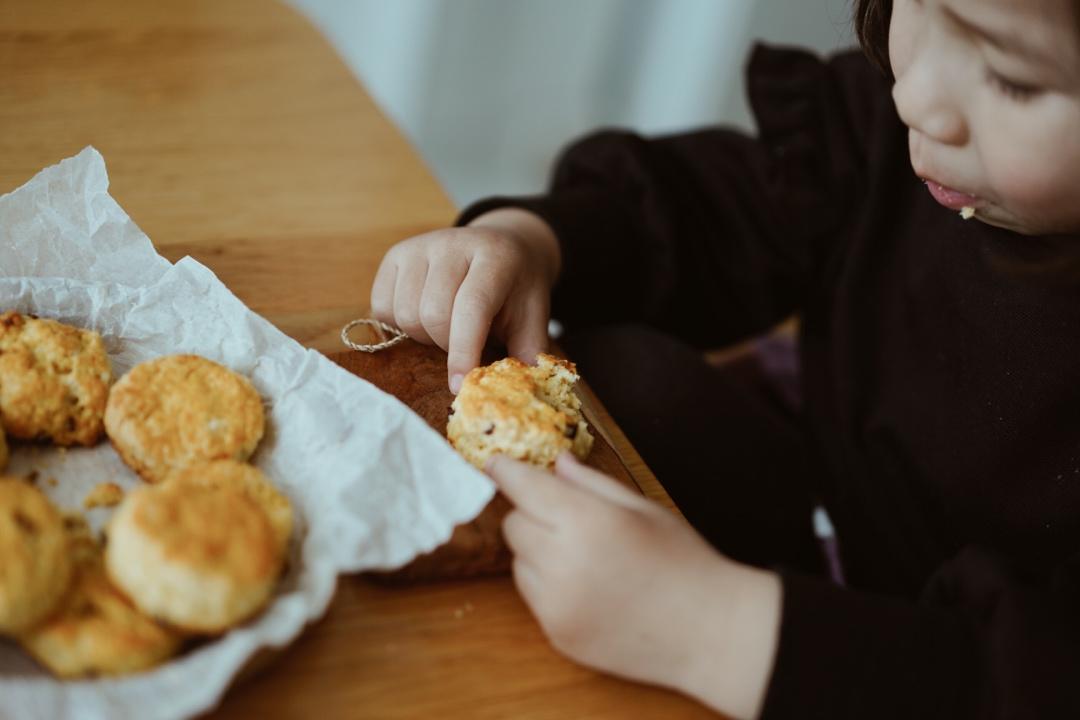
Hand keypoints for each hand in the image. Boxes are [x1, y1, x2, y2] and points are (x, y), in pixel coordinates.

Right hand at [370, 208, 560, 391]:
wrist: (502, 247)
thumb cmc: (516, 289)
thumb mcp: (534, 316)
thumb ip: (528, 351)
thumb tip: (518, 387)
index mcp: (495, 257)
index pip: (471, 307)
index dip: (463, 351)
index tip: (459, 386)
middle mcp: (453, 244)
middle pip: (433, 314)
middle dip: (446, 345)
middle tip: (464, 343)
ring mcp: (420, 245)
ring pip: (406, 313)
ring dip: (423, 336)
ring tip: (445, 327)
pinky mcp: (396, 253)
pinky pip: (382, 306)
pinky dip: (399, 324)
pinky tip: (422, 316)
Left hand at [488, 453, 781, 719]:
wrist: (709, 632)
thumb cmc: (683, 561)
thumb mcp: (643, 508)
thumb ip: (591, 483)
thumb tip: (555, 463)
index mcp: (586, 522)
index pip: (523, 488)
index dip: (506, 472)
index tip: (497, 464)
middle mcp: (561, 563)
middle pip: (513, 524)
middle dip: (531, 513)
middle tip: (567, 517)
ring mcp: (555, 604)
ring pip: (517, 561)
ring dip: (537, 551)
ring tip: (585, 557)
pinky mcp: (556, 634)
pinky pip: (531, 597)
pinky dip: (547, 585)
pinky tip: (588, 586)